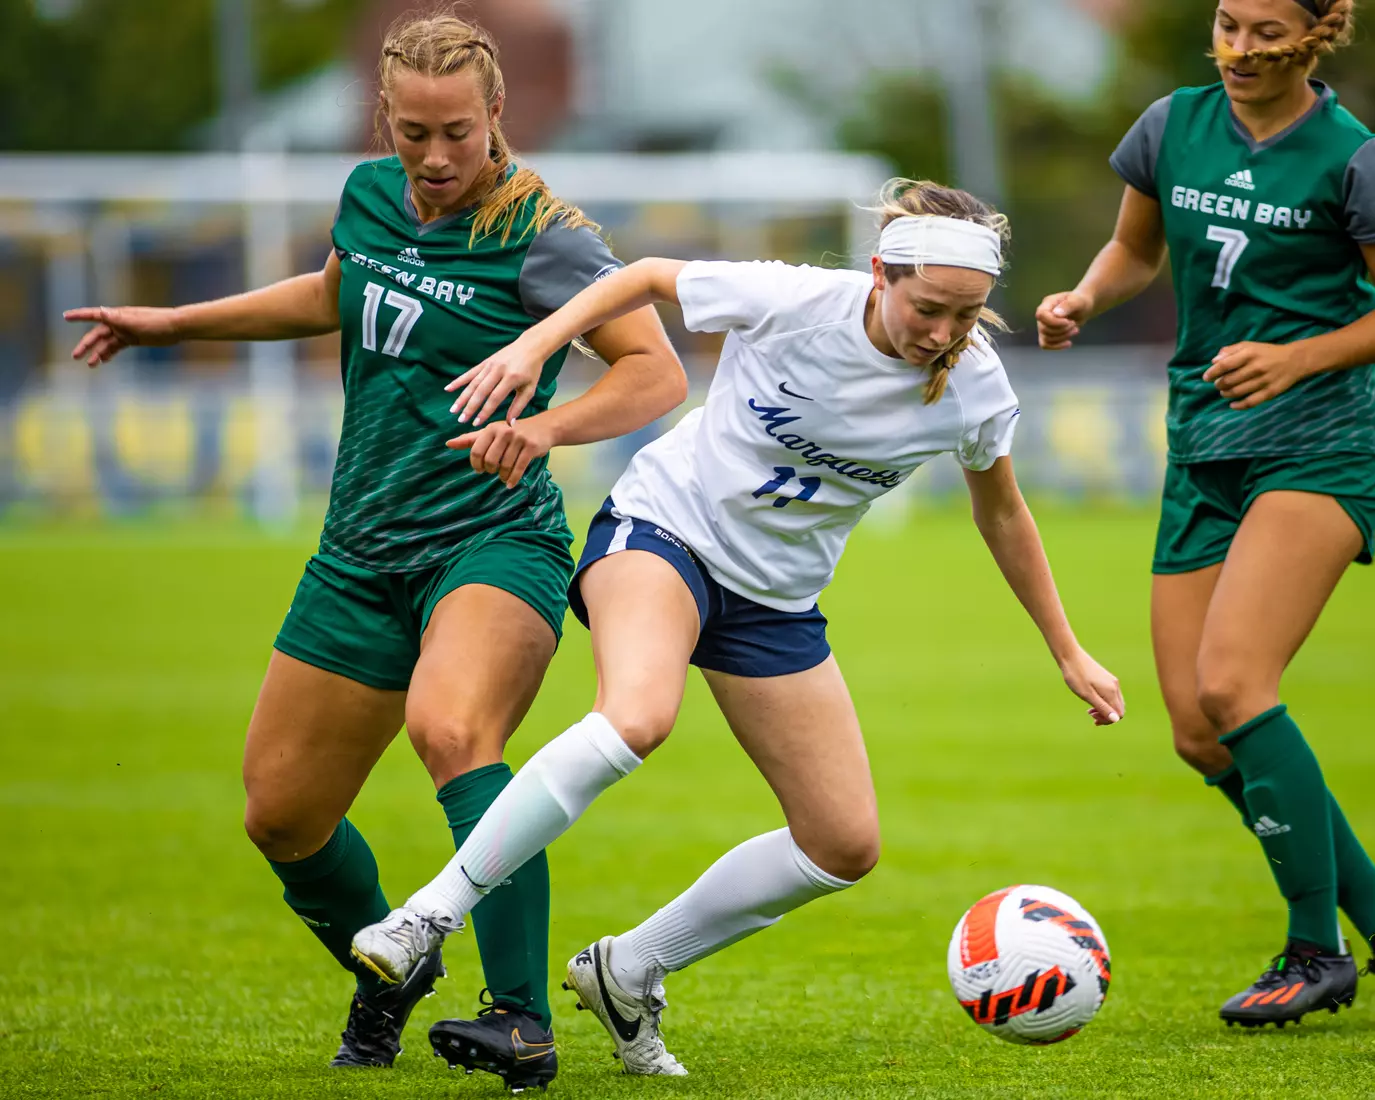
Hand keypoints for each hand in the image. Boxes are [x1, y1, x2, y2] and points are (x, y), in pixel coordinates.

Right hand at [64, 306, 180, 366]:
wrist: (176, 327)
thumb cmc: (156, 322)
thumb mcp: (135, 321)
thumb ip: (118, 318)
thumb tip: (101, 311)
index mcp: (117, 315)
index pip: (94, 315)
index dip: (79, 316)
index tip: (65, 317)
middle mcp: (118, 322)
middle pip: (97, 334)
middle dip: (86, 344)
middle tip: (75, 356)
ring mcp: (125, 331)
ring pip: (106, 343)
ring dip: (98, 352)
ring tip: (90, 364)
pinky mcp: (133, 339)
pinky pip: (117, 347)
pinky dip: (109, 353)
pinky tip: (103, 361)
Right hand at [445, 335, 547, 427]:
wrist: (530, 346)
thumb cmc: (532, 371)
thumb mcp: (529, 389)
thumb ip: (519, 406)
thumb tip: (509, 425)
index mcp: (511, 378)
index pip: (495, 398)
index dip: (484, 411)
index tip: (476, 423)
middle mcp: (498, 370)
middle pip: (481, 391)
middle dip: (470, 407)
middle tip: (461, 420)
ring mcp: (490, 365)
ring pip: (473, 383)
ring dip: (462, 397)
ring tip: (453, 410)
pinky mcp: (485, 362)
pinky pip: (470, 372)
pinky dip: (458, 381)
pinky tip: (448, 389)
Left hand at [446, 417, 554, 488]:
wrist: (542, 428)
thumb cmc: (512, 432)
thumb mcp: (491, 433)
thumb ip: (470, 439)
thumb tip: (448, 444)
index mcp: (491, 428)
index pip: (476, 451)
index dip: (475, 464)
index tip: (479, 469)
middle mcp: (504, 431)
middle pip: (490, 460)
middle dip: (490, 470)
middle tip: (492, 471)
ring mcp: (519, 439)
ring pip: (505, 466)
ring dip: (502, 476)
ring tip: (503, 476)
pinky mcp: (531, 448)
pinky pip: (518, 469)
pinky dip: (513, 480)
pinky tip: (510, 484)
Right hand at [1035, 291, 1093, 350]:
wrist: (1082, 308)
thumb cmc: (1080, 302)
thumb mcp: (1077, 301)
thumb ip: (1068, 305)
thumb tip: (1056, 314)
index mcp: (1047, 303)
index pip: (1041, 315)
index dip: (1053, 322)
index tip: (1068, 322)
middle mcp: (1042, 315)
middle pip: (1044, 329)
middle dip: (1062, 330)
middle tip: (1074, 324)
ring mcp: (1043, 325)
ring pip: (1046, 338)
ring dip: (1063, 337)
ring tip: (1075, 330)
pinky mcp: (1047, 334)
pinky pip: (1045, 345)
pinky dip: (1058, 346)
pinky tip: (1069, 343)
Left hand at [1058, 647, 1123, 726]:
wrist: (1070, 656)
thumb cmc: (1076, 676)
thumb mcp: (1087, 695)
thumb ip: (1102, 707)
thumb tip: (1116, 719)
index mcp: (1111, 691)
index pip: (1118, 714)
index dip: (1107, 720)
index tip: (1093, 718)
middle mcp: (1115, 686)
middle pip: (1118, 708)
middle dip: (1106, 716)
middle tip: (1090, 715)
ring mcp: (1111, 681)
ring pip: (1114, 701)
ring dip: (1104, 709)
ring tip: (1089, 710)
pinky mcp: (1106, 678)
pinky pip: (1110, 694)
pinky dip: (1103, 701)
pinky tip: (1091, 700)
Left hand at [1203, 341, 1311, 409]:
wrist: (1295, 360)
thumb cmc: (1267, 352)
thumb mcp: (1249, 346)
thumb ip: (1231, 351)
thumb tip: (1214, 361)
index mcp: (1250, 353)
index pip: (1224, 365)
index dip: (1212, 373)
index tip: (1206, 377)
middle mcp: (1257, 367)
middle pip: (1229, 380)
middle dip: (1219, 384)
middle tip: (1218, 384)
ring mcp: (1264, 381)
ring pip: (1237, 392)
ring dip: (1226, 394)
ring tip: (1224, 391)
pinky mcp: (1270, 392)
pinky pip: (1251, 402)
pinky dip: (1238, 406)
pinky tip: (1232, 404)